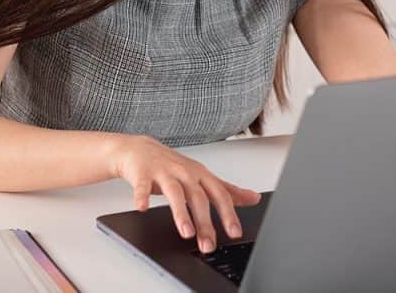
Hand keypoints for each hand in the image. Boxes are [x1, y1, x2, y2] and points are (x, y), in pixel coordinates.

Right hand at [109, 134, 261, 253]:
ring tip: (186, 232)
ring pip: (174, 193)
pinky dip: (142, 197)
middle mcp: (185, 173)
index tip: (235, 233)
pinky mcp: (143, 173)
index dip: (228, 214)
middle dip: (205, 223)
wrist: (141, 149)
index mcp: (201, 175)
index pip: (220, 195)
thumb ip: (228, 190)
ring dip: (181, 213)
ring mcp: (164, 172)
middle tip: (208, 245)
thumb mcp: (203, 176)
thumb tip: (254, 198)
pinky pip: (142, 186)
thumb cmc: (174, 166)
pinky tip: (143, 208)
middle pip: (198, 197)